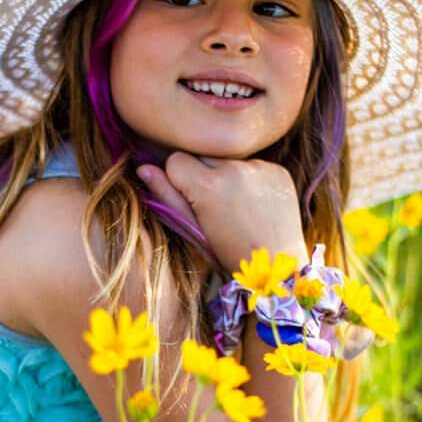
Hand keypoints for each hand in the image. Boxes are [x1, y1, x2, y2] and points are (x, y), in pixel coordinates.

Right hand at [137, 151, 307, 272]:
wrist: (276, 266)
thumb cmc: (228, 253)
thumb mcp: (193, 229)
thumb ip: (167, 196)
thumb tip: (142, 168)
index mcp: (208, 186)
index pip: (176, 160)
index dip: (178, 181)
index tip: (191, 202)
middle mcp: (235, 169)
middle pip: (201, 156)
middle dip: (202, 175)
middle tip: (215, 207)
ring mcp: (259, 168)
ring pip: (227, 159)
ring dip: (226, 176)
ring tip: (237, 207)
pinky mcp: (278, 170)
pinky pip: (252, 164)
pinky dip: (250, 179)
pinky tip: (256, 205)